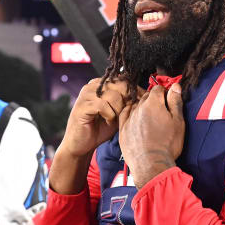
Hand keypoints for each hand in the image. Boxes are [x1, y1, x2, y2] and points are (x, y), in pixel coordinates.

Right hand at [49, 78, 132, 194]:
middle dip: (126, 102)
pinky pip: (103, 105)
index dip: (133, 92)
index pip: (123, 80)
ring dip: (117, 110)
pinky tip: (106, 121)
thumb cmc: (99, 128)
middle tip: (123, 114)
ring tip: (112, 118)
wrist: (82, 145)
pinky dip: (109, 115)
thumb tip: (142, 94)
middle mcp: (92, 86)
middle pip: (120, 85)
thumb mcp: (117, 112)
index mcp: (101, 85)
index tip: (136, 104)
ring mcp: (85, 95)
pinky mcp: (82, 106)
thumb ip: (126, 102)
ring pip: (113, 96)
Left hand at [119, 83, 185, 188]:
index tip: (168, 99)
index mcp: (153, 103)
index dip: (165, 92)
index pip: (158, 88)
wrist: (151, 164)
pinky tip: (134, 116)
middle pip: (146, 96)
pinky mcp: (122, 130)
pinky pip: (125, 115)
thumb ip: (175, 102)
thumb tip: (175, 86)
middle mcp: (138, 108)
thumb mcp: (178, 122)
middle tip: (161, 109)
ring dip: (142, 107)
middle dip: (153, 99)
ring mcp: (129, 118)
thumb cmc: (167, 144)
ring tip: (150, 116)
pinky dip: (130, 113)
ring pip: (135, 105)